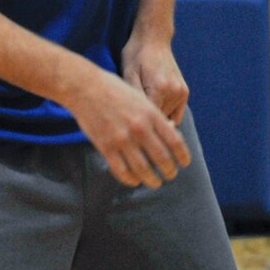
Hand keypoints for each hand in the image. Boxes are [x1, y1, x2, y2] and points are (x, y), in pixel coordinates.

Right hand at [63, 62, 190, 189]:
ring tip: (155, 182)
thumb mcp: (140, 98)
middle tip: (170, 175)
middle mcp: (139, 128)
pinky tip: (134, 180)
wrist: (84, 86)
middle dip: (170, 171)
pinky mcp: (106, 146)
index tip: (185, 163)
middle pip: (163, 159)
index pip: (175, 142)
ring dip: (152, 180)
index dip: (183, 156)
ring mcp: (122, 139)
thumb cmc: (113, 89)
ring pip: (144, 170)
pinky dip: (131, 179)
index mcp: (151, 114)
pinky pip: (122, 171)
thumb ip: (154, 116)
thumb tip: (170, 133)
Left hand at [121, 33, 189, 123]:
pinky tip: (154, 106)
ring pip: (168, 119)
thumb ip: (136, 98)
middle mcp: (174, 92)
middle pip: (159, 121)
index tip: (129, 127)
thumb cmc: (136, 55)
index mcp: (159, 88)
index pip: (150, 120)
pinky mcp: (185, 92)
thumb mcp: (128, 74)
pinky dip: (165, 114)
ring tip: (142, 107)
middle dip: (147, 122)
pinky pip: (176, 114)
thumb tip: (139, 119)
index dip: (139, 125)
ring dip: (156, 118)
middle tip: (134, 115)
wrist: (153, 38)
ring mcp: (182, 92)